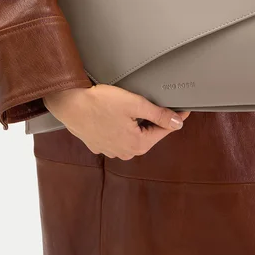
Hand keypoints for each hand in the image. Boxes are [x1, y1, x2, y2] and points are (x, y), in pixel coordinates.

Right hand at [43, 84, 190, 158]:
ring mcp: (111, 150)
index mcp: (137, 144)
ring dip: (136, 123)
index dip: (174, 118)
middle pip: (148, 134)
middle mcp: (125, 152)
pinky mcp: (100, 145)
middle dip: (153, 120)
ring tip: (130, 107)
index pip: (164, 131)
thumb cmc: (100, 102)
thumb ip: (159, 115)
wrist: (70, 104)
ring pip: (133, 135)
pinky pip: (118, 136)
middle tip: (153, 103)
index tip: (184, 110)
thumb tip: (178, 123)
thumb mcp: (135, 104)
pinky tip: (115, 114)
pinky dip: (121, 126)